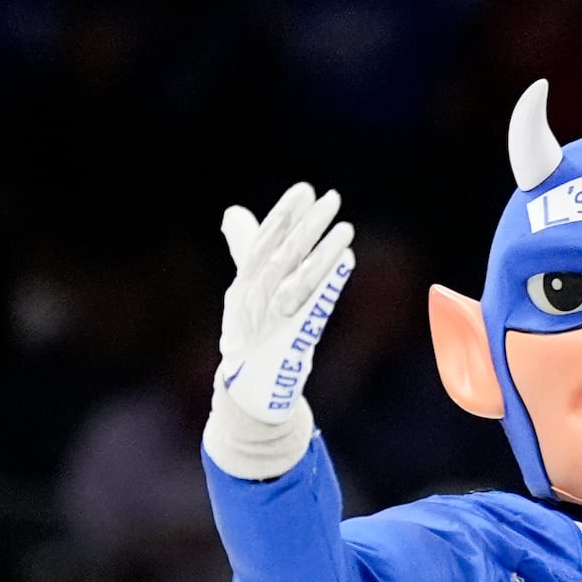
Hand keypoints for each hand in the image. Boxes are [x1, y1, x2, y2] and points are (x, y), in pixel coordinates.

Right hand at [217, 182, 354, 423]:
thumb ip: (245, 252)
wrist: (251, 391)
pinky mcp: (291, 339)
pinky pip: (313, 306)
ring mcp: (271, 321)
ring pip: (298, 279)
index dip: (283, 215)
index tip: (304, 190)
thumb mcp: (243, 292)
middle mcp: (252, 301)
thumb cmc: (252, 336)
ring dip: (322, 252)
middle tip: (331, 198)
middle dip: (306, 225)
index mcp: (242, 286)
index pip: (263, 242)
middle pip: (282, 255)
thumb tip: (234, 212)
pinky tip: (346, 260)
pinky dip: (329, 282)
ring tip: (346, 227)